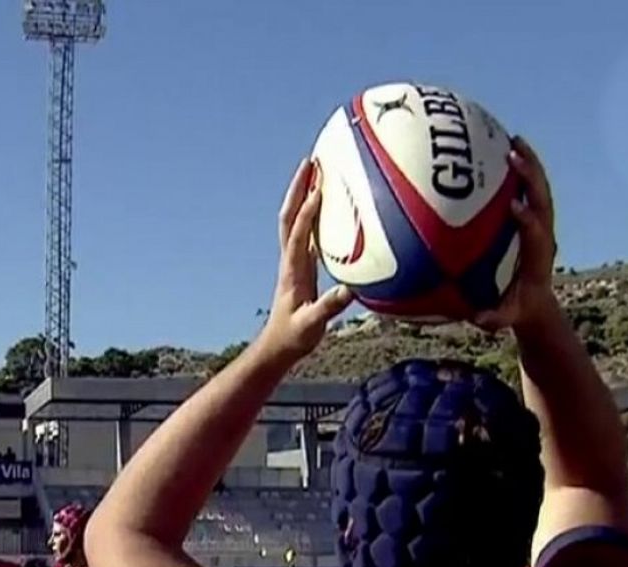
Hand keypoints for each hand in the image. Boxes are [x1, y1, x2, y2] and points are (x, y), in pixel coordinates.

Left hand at [260, 158, 354, 356]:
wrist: (278, 345)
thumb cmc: (294, 336)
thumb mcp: (312, 325)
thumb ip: (328, 308)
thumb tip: (349, 291)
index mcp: (293, 270)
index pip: (298, 234)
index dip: (308, 211)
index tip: (320, 188)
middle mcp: (291, 259)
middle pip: (290, 215)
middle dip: (298, 187)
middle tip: (311, 161)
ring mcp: (295, 260)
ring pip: (296, 220)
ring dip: (303, 194)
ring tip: (317, 171)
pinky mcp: (302, 265)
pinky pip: (307, 231)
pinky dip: (314, 213)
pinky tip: (327, 204)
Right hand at [472, 137, 557, 333]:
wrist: (534, 302)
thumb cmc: (515, 309)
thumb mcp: (504, 317)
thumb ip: (493, 318)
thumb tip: (477, 317)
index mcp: (538, 255)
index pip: (536, 233)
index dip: (527, 220)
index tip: (514, 206)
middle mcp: (543, 233)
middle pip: (542, 199)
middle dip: (530, 177)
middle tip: (512, 155)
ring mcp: (539, 222)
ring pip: (538, 187)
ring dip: (528, 163)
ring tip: (512, 138)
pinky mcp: (531, 217)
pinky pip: (525, 188)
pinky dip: (518, 169)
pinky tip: (499, 150)